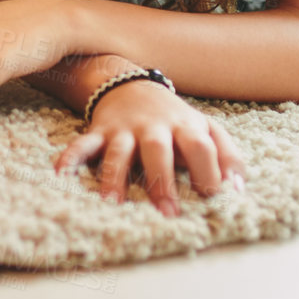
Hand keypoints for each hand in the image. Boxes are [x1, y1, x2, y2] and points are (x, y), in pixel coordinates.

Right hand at [56, 79, 246, 214]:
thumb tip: (237, 190)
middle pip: (158, 150)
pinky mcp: (100, 132)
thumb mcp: (207, 128)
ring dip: (114, 177)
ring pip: (118, 152)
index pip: (200, 146)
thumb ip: (228, 156)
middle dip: (161, 180)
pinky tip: (61, 173)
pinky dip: (70, 157)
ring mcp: (124, 129)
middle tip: (167, 213)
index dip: (208, 169)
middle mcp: (153, 127)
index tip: (211, 196)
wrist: (131, 85)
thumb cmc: (175, 119)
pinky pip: (83, 144)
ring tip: (112, 203)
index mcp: (184, 126)